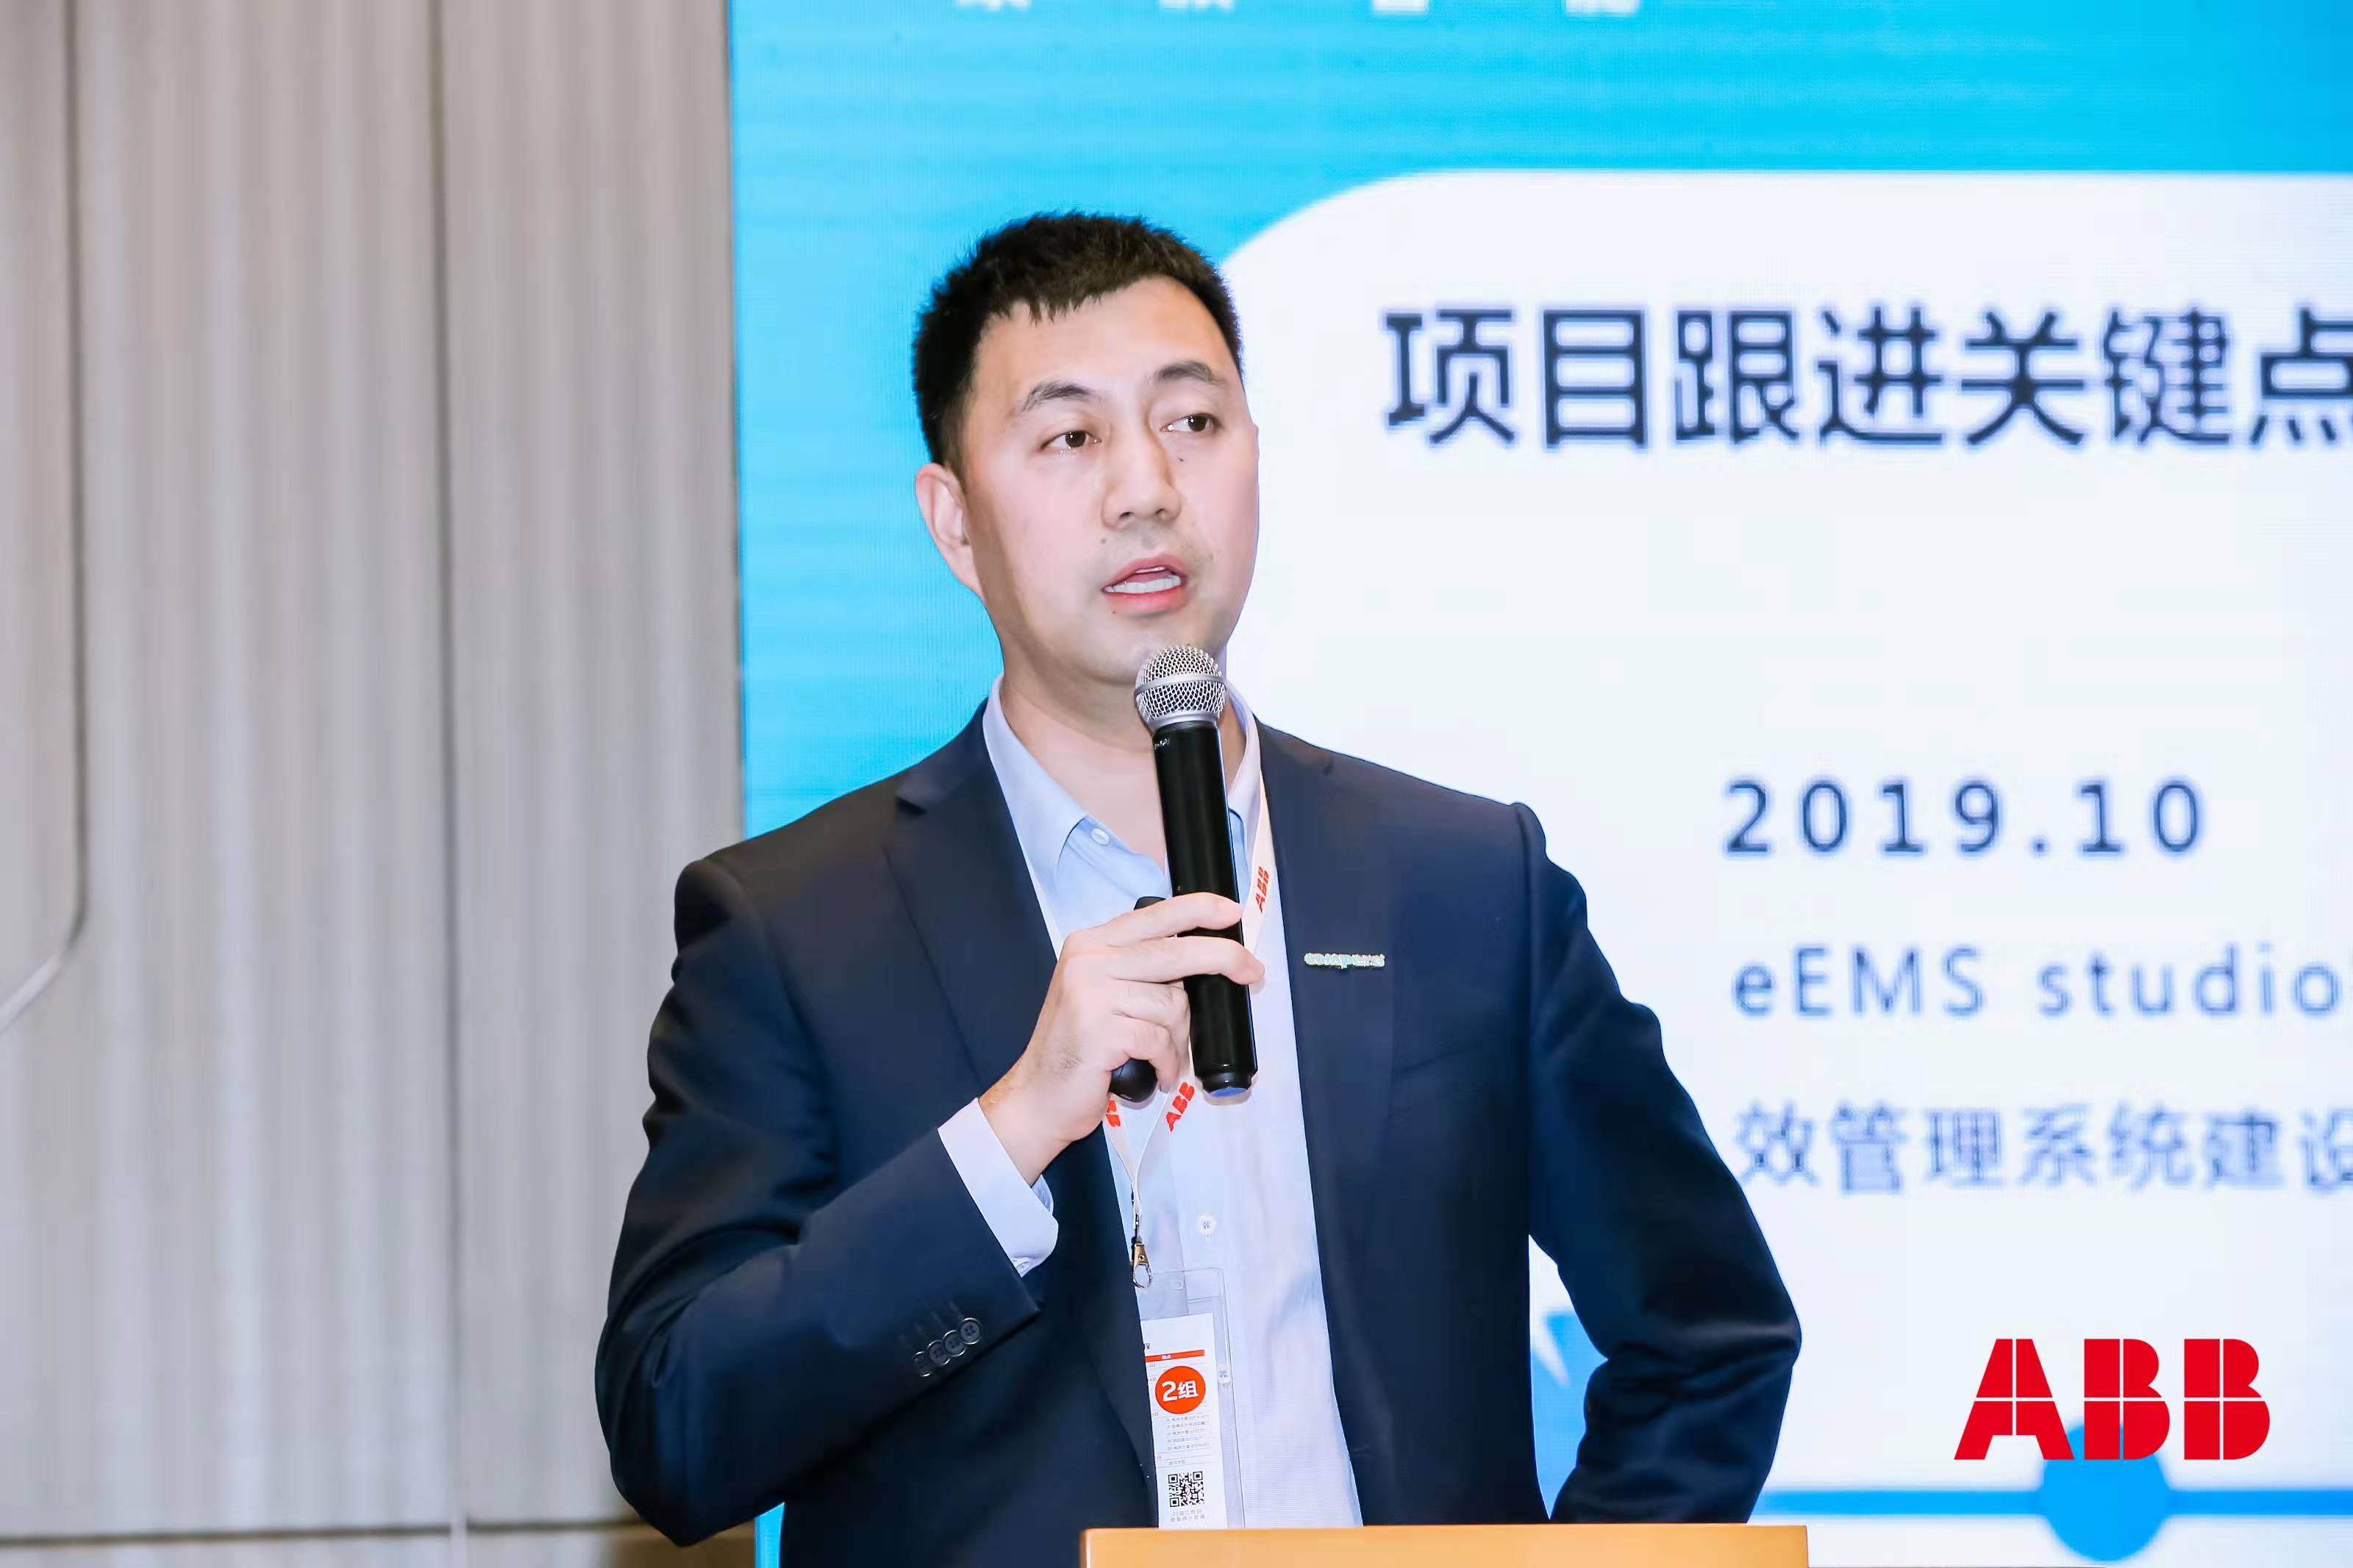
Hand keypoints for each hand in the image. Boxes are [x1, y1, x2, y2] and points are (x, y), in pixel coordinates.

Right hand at [980, 892, 1264, 1183]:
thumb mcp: (1102, 994)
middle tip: (1254, 972)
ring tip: (1165, 1058)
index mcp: (1091, 944)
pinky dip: (1168, 1061)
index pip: (1154, 916)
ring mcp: (1091, 993)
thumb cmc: (1079, 1048)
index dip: (1198, 909)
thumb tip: (1203, 961)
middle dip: (1224, 958)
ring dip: (1179, 1039)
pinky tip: (1158, 1073)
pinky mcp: (1099, 1029)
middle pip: (1174, 952)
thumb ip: (1139, 971)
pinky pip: (1160, 1040)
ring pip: (1172, 1005)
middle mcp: (1088, 960)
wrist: (1039, 1097)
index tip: (1231, 912)